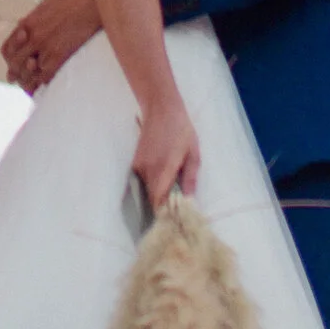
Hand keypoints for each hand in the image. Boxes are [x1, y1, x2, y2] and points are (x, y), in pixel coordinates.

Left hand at [1, 0, 100, 92]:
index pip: (7, 48)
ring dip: (28, 80)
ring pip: (28, 73)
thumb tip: (24, 24)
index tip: (12, 63)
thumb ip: (33, 18)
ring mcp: (45, 46)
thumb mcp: (46, 4)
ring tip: (29, 85)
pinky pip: (45, 76)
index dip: (8, 59)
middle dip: (16, 73)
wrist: (92, 0)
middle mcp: (33, 36)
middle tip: (17, 79)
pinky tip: (45, 82)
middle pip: (15, 63)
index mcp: (28, 23)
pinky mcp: (60, 55)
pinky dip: (43, 82)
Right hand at [134, 96, 200, 210]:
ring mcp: (139, 167)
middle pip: (151, 198)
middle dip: (162, 206)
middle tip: (176, 210)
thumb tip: (189, 199)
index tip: (174, 219)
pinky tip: (164, 181)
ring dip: (157, 195)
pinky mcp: (135, 163)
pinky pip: (143, 181)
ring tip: (172, 195)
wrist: (161, 109)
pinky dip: (152, 185)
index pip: (158, 200)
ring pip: (146, 190)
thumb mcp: (193, 153)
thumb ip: (190, 178)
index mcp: (163, 169)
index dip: (165, 212)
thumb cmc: (181, 130)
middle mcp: (147, 170)